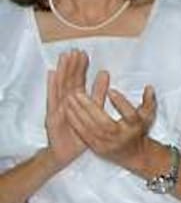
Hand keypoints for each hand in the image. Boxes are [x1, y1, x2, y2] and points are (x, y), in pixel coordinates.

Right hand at [44, 50, 93, 167]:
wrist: (66, 152)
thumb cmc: (81, 132)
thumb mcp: (94, 110)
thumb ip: (99, 92)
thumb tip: (105, 72)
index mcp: (76, 100)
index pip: (79, 80)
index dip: (81, 67)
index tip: (84, 53)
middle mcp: (66, 101)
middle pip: (69, 80)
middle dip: (72, 65)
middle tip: (75, 50)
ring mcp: (58, 107)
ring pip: (61, 86)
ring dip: (63, 71)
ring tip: (65, 57)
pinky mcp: (52, 116)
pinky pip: (53, 99)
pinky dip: (52, 86)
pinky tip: (52, 74)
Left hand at [64, 79, 156, 173]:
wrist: (134, 155)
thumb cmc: (139, 131)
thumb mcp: (148, 116)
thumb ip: (149, 101)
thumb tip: (149, 87)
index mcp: (134, 128)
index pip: (129, 115)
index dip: (121, 103)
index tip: (111, 91)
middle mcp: (120, 137)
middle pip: (103, 122)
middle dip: (89, 107)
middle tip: (77, 93)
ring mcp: (107, 144)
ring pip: (90, 129)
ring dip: (77, 114)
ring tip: (68, 100)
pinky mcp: (96, 148)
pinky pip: (83, 135)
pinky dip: (74, 123)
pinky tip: (67, 113)